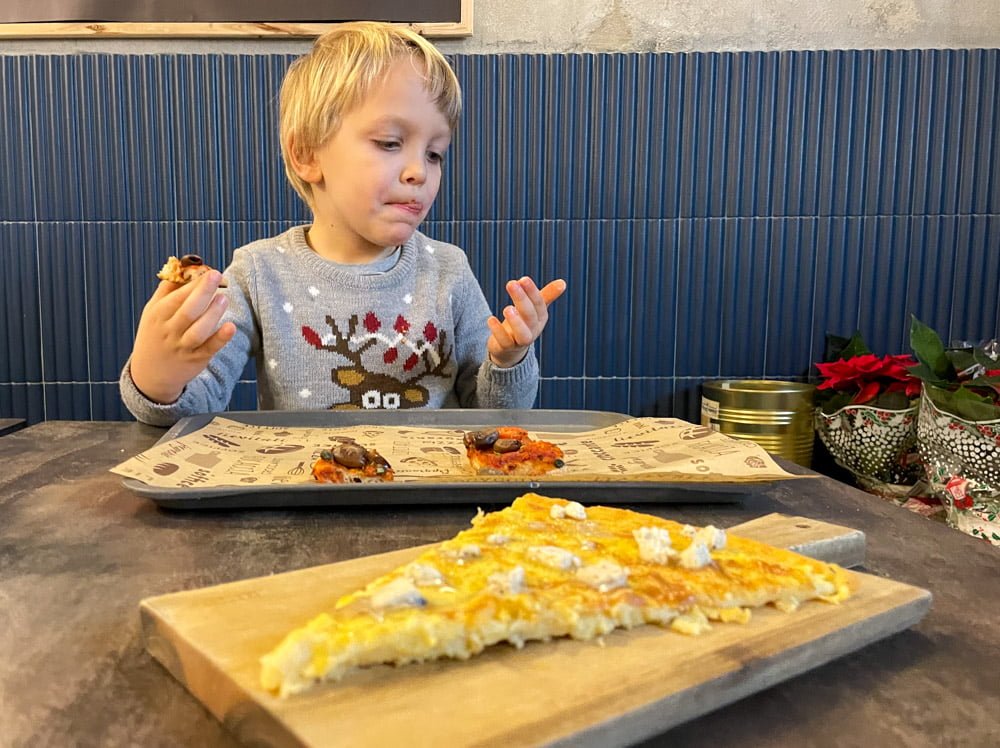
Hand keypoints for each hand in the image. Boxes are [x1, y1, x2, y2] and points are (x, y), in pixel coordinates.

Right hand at [129, 271, 235, 403]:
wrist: (150, 374)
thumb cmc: (155, 335)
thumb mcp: (153, 311)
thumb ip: (167, 290)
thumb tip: (182, 265)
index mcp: (158, 315)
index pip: (176, 296)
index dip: (194, 282)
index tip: (209, 271)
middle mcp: (169, 330)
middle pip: (187, 310)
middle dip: (203, 291)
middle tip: (217, 276)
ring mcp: (182, 346)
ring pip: (199, 329)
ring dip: (213, 313)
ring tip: (224, 299)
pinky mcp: (196, 359)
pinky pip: (209, 348)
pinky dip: (220, 338)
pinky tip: (230, 327)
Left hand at [487, 277, 566, 367]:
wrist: (510, 349)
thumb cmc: (523, 323)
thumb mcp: (535, 309)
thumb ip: (547, 295)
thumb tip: (563, 283)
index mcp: (540, 317)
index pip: (539, 304)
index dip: (532, 292)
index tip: (523, 279)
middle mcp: (533, 329)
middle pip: (530, 315)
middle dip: (522, 299)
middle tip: (511, 284)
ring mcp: (520, 340)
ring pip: (522, 333)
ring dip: (516, 321)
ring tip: (507, 308)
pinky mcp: (507, 347)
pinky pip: (505, 342)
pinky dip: (498, 331)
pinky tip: (491, 319)